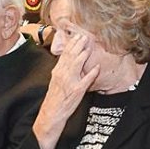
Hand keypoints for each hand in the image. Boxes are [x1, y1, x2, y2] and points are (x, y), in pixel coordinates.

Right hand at [32, 33, 100, 148]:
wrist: (52, 112)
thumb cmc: (56, 96)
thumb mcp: (56, 79)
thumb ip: (62, 68)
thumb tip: (68, 58)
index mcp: (58, 71)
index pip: (65, 54)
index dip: (72, 44)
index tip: (77, 36)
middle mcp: (63, 74)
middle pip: (71, 56)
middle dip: (78, 45)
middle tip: (85, 36)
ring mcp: (70, 82)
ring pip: (77, 65)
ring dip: (83, 55)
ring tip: (89, 47)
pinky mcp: (77, 90)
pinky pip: (86, 80)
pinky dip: (91, 73)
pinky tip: (97, 67)